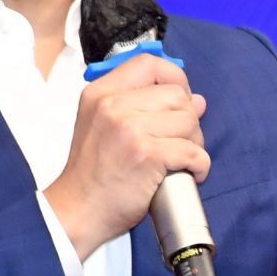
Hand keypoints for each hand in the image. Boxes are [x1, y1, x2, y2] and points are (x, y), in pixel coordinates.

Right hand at [44, 54, 208, 258]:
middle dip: (189, 119)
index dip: (174, 77)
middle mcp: (113, 105)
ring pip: (189, 121)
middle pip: (176, 94)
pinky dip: (199, 165)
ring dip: (195, 143)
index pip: (149, 64)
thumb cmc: (93, 175)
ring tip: (183, 160)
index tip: (181, 98)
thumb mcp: (103, 127)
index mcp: (100, 93)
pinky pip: (192, 151)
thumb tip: (197, 99)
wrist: (77, 211)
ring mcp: (130, 129)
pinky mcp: (147, 155)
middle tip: (182, 142)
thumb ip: (144, 107)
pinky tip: (190, 174)